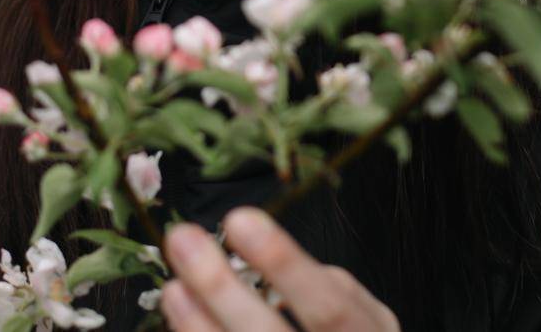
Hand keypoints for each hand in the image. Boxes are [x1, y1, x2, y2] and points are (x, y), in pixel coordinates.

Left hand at [159, 206, 399, 331]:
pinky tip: (182, 323)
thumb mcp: (365, 321)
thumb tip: (270, 255)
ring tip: (175, 286)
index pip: (328, 303)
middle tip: (183, 241)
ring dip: (197, 325)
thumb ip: (332, 291)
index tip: (240, 220)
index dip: (284, 264)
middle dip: (221, 287)